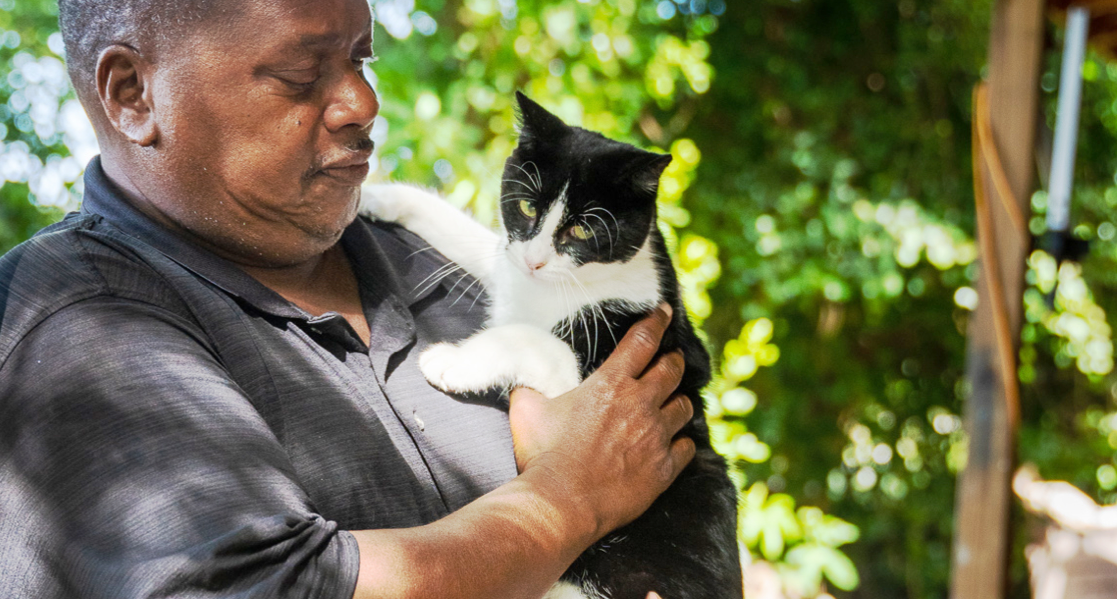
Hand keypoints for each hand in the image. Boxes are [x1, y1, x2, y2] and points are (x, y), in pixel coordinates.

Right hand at [508, 304, 695, 538]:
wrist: (561, 502)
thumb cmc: (543, 454)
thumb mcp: (527, 410)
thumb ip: (530, 388)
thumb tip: (522, 379)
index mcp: (611, 384)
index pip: (642, 341)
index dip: (657, 321)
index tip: (666, 311)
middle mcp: (641, 404)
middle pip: (671, 370)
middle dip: (674, 360)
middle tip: (673, 358)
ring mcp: (656, 437)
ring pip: (683, 407)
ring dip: (679, 401)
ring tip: (673, 403)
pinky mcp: (663, 469)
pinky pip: (686, 447)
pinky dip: (681, 442)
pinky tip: (674, 444)